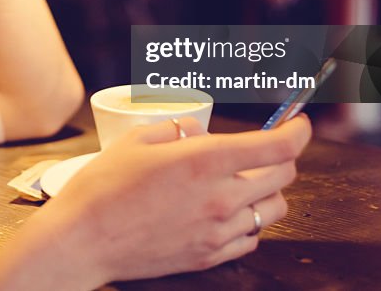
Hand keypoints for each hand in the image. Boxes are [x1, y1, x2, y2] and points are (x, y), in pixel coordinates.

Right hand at [45, 115, 311, 285]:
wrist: (81, 241)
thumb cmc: (101, 187)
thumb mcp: (136, 140)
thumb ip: (177, 129)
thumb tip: (200, 131)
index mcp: (203, 161)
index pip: (277, 147)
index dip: (297, 131)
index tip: (298, 123)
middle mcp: (219, 198)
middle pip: (283, 177)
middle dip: (282, 157)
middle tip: (264, 150)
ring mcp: (217, 231)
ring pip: (274, 210)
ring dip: (267, 191)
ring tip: (242, 182)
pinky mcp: (209, 256)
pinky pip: (252, 238)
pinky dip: (250, 221)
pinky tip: (227, 211)